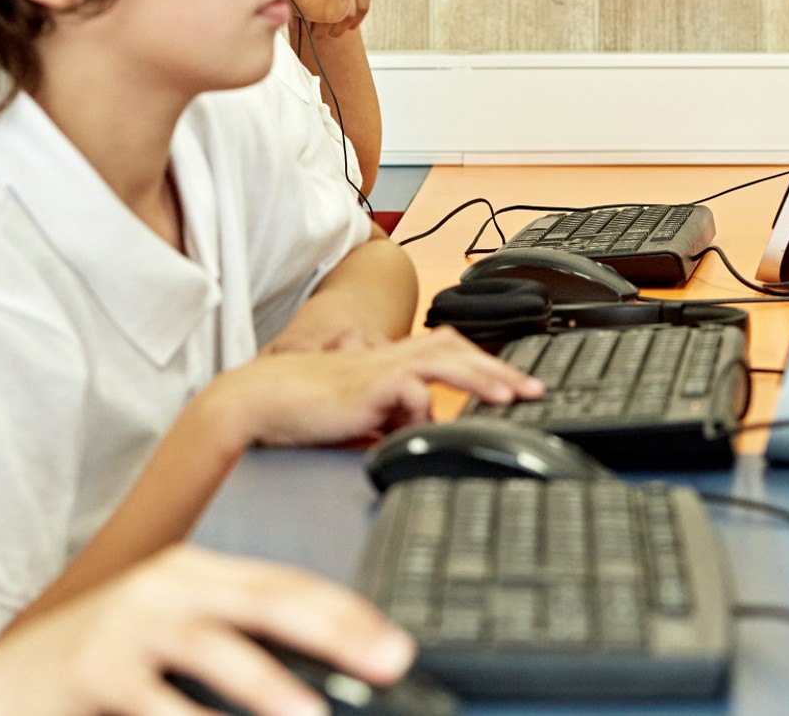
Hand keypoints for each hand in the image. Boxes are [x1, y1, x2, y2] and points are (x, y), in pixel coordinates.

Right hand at [0, 546, 413, 715]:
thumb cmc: (94, 672)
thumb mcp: (166, 640)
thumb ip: (232, 643)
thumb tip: (324, 673)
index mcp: (190, 575)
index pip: (284, 583)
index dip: (345, 612)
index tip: (397, 647)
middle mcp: (163, 588)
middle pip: (264, 600)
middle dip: (334, 632)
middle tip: (388, 663)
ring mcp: (125, 627)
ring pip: (216, 650)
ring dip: (272, 685)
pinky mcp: (92, 670)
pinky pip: (159, 704)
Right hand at [211, 327, 544, 445]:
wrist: (257, 402)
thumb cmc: (300, 413)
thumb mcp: (358, 420)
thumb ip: (390, 424)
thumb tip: (417, 440)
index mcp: (386, 362)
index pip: (445, 350)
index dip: (481, 364)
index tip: (512, 386)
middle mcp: (386, 358)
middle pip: (454, 348)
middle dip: (496, 368)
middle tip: (532, 390)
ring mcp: (377, 368)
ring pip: (442, 358)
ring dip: (480, 376)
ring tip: (509, 396)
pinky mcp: (366, 386)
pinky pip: (409, 390)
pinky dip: (424, 408)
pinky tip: (426, 425)